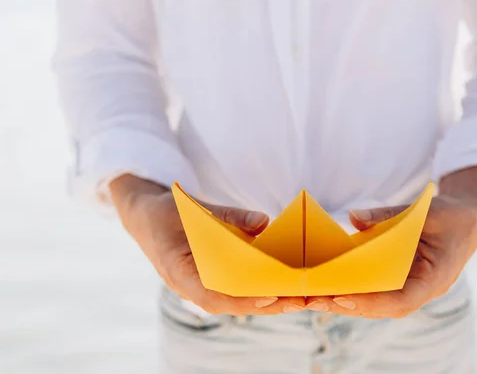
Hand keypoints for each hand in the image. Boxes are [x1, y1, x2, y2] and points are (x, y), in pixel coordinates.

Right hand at [109, 174, 305, 315]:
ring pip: (232, 302)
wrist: (145, 216)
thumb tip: (263, 221)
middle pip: (228, 303)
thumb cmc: (168, 210)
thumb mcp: (194, 206)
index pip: (210, 294)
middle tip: (296, 301)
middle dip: (263, 305)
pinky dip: (255, 292)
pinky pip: (232, 292)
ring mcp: (195, 286)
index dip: (240, 299)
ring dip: (264, 303)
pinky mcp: (205, 280)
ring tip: (296, 299)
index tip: (267, 296)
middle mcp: (187, 285)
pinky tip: (280, 289)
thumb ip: (228, 215)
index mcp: (177, 268)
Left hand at [305, 166, 476, 317]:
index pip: (402, 300)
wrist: (469, 218)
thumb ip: (390, 214)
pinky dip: (354, 290)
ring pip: (378, 304)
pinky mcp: (403, 280)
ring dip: (346, 302)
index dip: (372, 302)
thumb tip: (354, 217)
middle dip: (348, 306)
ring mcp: (414, 288)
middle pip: (383, 307)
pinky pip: (378, 291)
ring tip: (313, 299)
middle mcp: (423, 289)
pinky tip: (329, 285)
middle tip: (313, 301)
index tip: (343, 297)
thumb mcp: (424, 210)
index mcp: (435, 277)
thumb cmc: (449, 214)